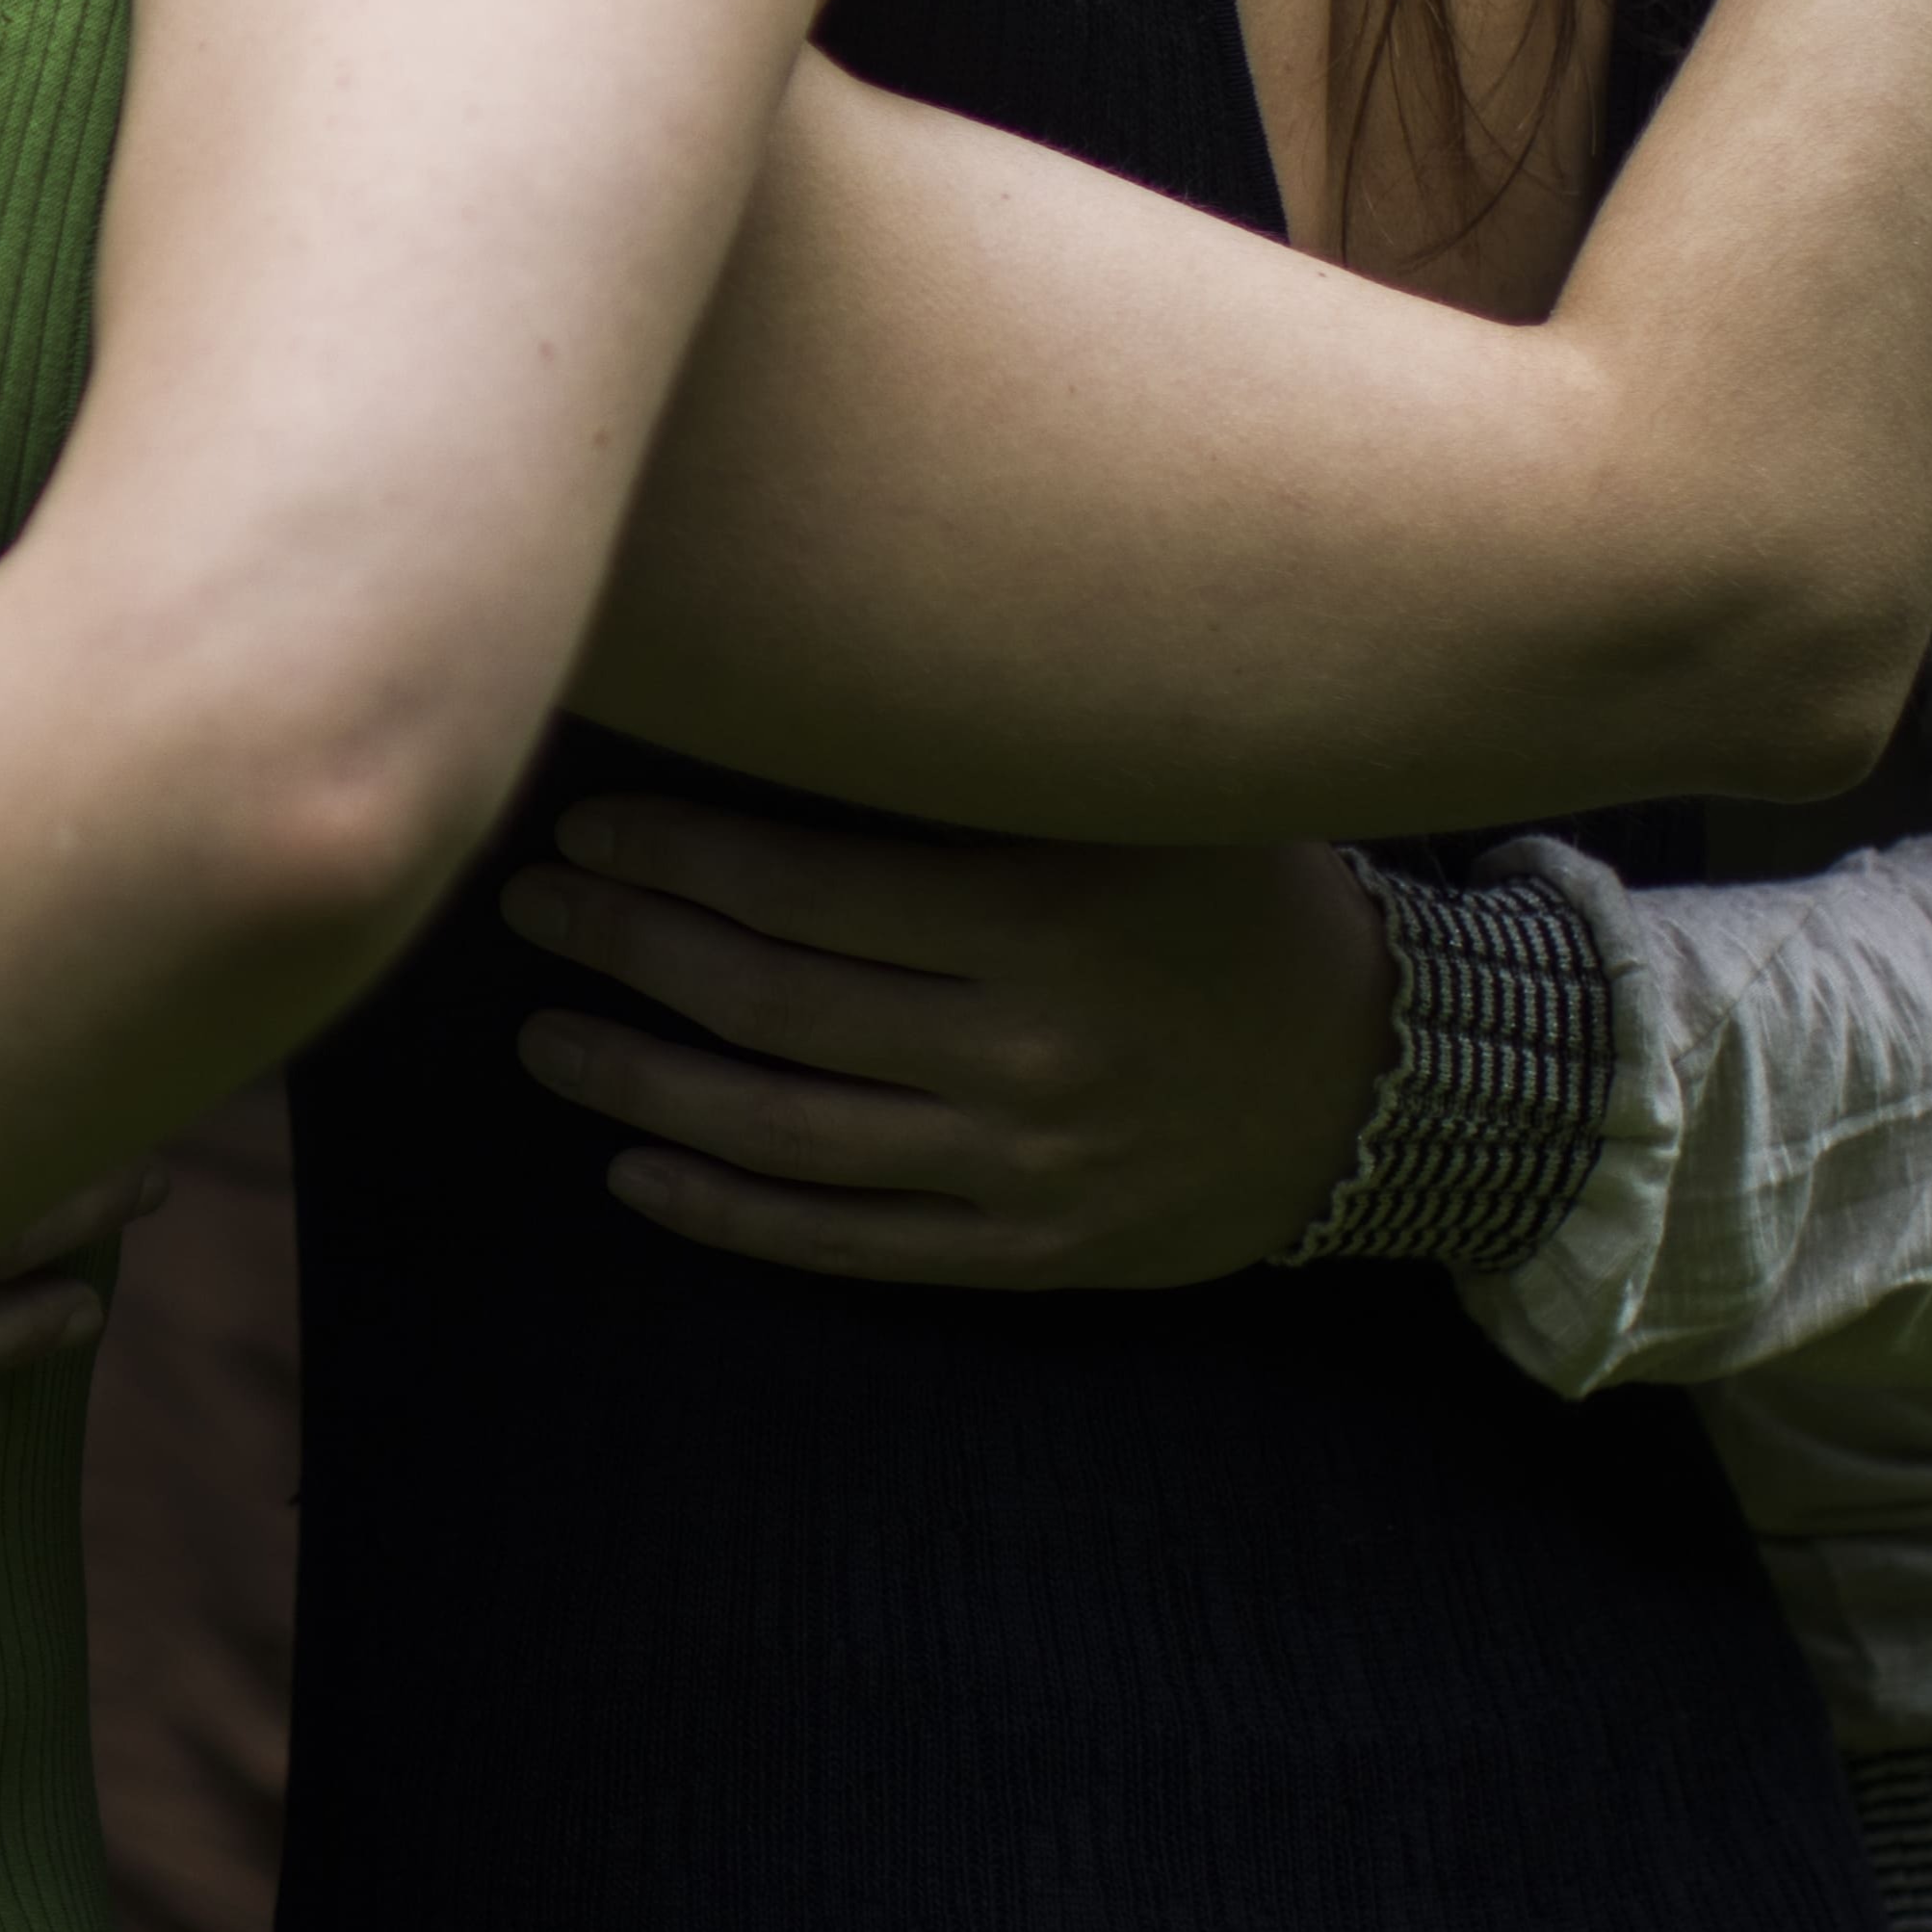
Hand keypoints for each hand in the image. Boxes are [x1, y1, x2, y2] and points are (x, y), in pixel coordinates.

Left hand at [500, 796, 1390, 1286]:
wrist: (1397, 1078)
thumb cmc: (1237, 898)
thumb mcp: (1142, 797)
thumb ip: (987, 758)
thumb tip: (801, 675)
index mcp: (1047, 918)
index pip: (805, 888)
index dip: (675, 854)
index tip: (586, 822)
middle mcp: (1030, 1052)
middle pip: (772, 1003)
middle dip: (629, 948)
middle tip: (534, 904)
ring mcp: (1030, 1170)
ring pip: (787, 1132)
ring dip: (643, 1081)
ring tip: (546, 1035)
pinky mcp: (1037, 1255)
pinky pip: (853, 1244)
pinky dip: (732, 1212)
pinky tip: (636, 1171)